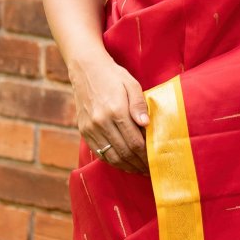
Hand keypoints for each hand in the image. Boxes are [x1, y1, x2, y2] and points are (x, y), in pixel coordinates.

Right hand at [69, 50, 149, 174]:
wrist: (85, 69)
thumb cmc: (113, 76)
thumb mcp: (131, 84)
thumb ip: (139, 105)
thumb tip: (146, 124)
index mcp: (116, 110)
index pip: (135, 142)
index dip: (146, 155)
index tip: (155, 161)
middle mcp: (101, 122)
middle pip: (124, 152)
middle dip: (139, 164)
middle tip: (150, 170)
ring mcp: (90, 128)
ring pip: (111, 156)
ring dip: (127, 166)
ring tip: (139, 170)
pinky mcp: (84, 130)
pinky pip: (100, 153)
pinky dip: (113, 161)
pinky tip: (123, 163)